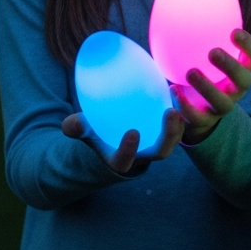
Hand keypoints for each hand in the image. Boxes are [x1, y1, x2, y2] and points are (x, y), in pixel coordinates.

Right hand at [61, 108, 183, 174]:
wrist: (111, 137)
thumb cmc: (96, 133)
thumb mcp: (84, 131)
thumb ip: (76, 128)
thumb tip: (71, 123)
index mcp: (121, 160)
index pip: (125, 161)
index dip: (129, 150)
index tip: (132, 131)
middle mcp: (143, 156)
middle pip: (161, 152)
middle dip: (168, 135)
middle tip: (170, 112)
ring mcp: (157, 145)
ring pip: (174, 138)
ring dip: (178, 120)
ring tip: (176, 96)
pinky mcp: (166, 133)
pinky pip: (177, 123)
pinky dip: (179, 109)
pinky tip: (176, 88)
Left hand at [171, 29, 250, 144]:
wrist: (197, 108)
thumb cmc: (203, 68)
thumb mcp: (204, 49)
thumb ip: (203, 26)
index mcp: (241, 69)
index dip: (249, 46)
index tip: (234, 31)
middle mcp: (237, 89)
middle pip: (245, 80)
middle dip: (231, 66)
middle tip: (213, 52)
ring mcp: (222, 106)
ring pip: (223, 102)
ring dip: (208, 87)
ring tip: (190, 71)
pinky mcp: (205, 121)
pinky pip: (198, 118)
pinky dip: (186, 104)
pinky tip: (173, 89)